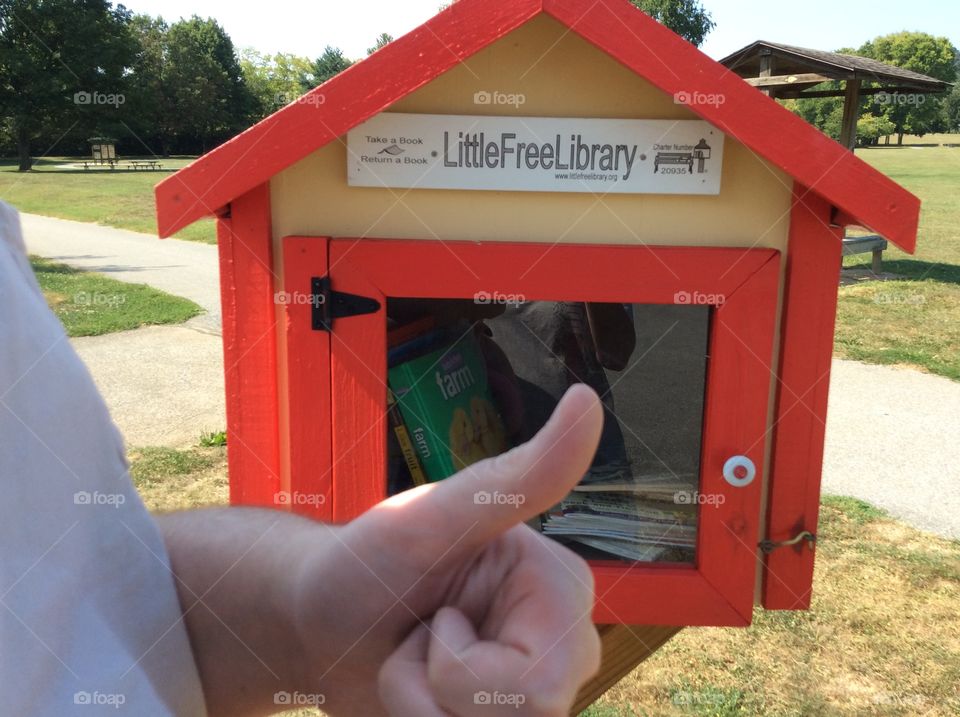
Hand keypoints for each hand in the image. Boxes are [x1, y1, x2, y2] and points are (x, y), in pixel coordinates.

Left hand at [295, 384, 603, 715]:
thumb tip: (587, 400)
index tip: (433, 616)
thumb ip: (517, 476)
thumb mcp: (432, 520)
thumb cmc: (363, 562)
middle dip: (440, 699)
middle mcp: (562, 643)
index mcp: (559, 589)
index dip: (459, 671)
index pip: (539, 684)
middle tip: (416, 642)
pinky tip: (417, 701)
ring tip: (411, 670)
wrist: (314, 625)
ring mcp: (532, 690)